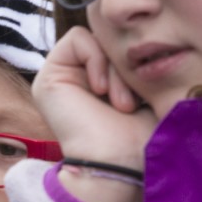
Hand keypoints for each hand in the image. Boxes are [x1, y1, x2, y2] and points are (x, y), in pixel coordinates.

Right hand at [34, 27, 157, 201]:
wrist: (119, 162)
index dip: (136, 62)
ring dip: (115, 70)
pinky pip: (78, 38)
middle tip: (132, 103)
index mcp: (101, 86)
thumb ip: (143, 64)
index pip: (121, 48)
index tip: (144, 98)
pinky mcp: (48, 77)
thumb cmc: (142, 138)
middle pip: (109, 42)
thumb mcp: (149, 93)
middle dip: (126, 67)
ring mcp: (62, 78)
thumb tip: (153, 39)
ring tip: (122, 103)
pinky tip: (101, 91)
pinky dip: (98, 60)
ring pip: (96, 39)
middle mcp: (79, 80)